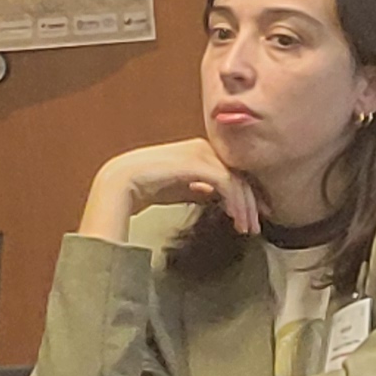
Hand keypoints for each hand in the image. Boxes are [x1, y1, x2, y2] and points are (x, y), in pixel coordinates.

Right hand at [82, 138, 255, 243]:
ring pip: (235, 179)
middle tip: (256, 225)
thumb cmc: (146, 187)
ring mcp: (200, 154)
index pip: (234, 171)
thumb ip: (202, 190)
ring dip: (245, 205)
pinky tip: (235, 218)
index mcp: (202, 152)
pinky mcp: (195, 163)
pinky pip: (224, 182)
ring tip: (247, 227)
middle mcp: (204, 148)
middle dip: (251, 202)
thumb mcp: (182, 190)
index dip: (248, 194)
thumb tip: (222, 200)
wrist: (120, 184)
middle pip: (239, 174)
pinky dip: (234, 201)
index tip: (256, 215)